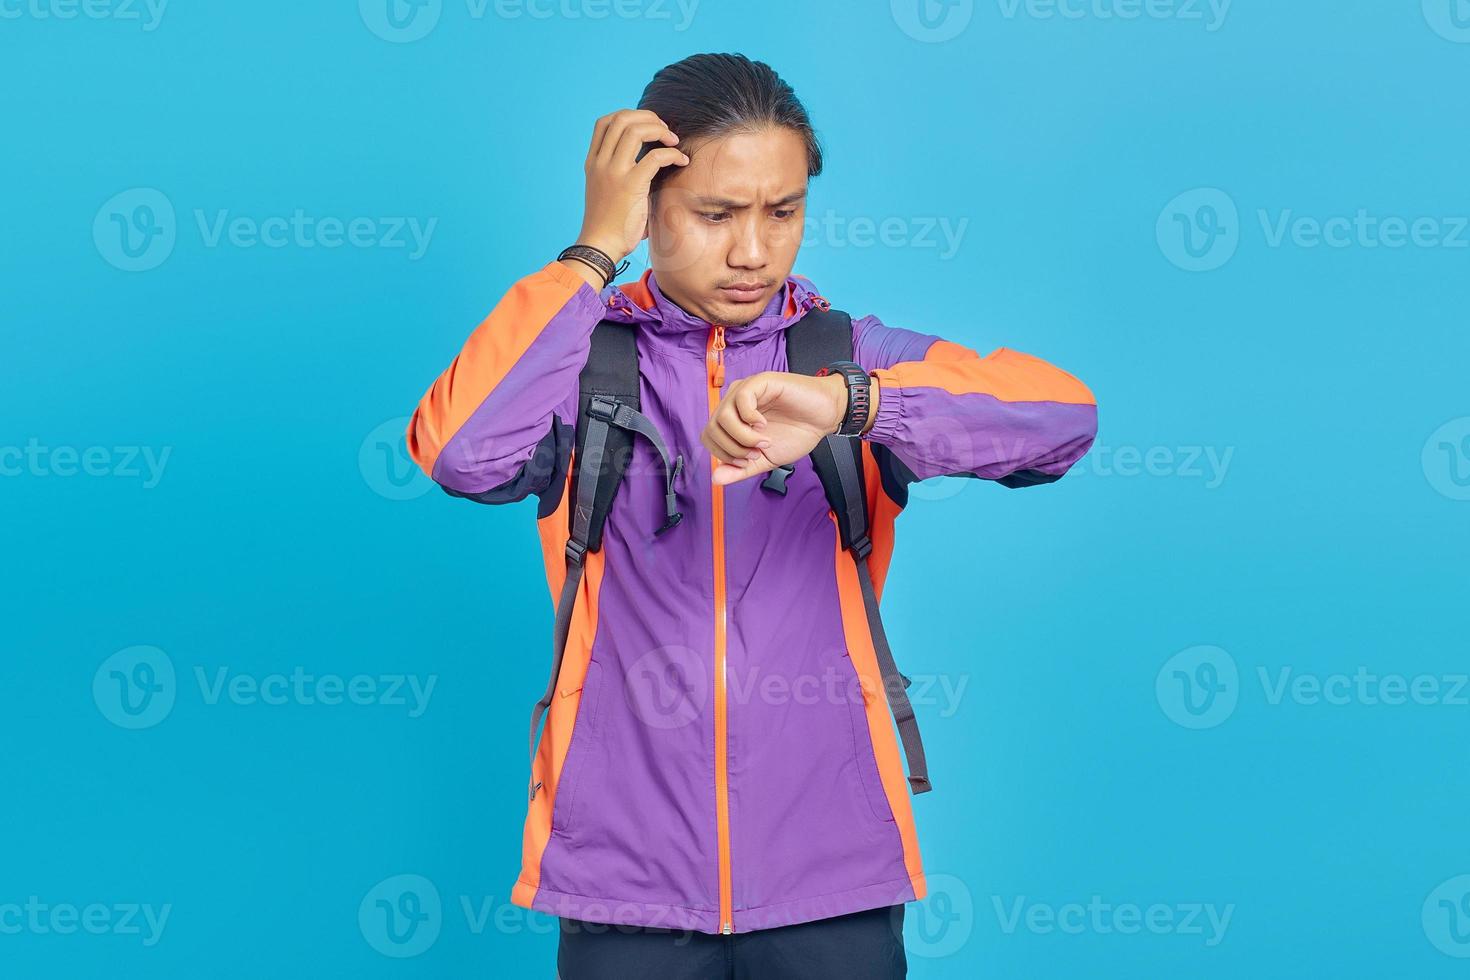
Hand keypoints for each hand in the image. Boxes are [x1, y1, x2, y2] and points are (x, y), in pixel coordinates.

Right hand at [566, 109, 688, 282]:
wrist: (600, 246)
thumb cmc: (608, 223)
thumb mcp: (605, 190)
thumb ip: (617, 171)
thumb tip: (644, 159)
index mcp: (593, 162)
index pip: (605, 122)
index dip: (629, 116)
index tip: (647, 126)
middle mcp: (600, 162)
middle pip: (622, 119)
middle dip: (648, 118)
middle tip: (665, 130)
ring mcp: (614, 172)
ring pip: (636, 130)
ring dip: (660, 130)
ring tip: (674, 141)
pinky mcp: (630, 185)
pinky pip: (655, 157)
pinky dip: (672, 154)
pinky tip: (681, 161)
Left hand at [703, 373, 849, 485]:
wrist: (824, 418)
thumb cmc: (796, 433)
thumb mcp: (765, 459)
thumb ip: (740, 469)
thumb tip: (715, 479)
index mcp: (733, 418)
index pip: (709, 437)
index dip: (724, 455)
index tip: (747, 462)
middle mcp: (734, 402)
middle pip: (712, 428)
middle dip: (733, 449)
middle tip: (757, 452)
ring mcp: (746, 390)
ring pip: (723, 416)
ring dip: (742, 436)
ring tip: (764, 441)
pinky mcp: (760, 382)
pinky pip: (740, 399)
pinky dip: (749, 418)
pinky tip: (764, 425)